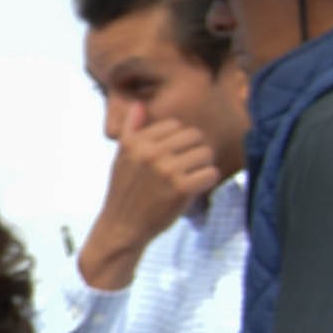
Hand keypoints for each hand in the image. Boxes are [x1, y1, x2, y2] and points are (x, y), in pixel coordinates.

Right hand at [75, 117, 227, 289]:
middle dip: (193, 152)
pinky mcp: (181, 188)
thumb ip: (133, 130)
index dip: (177, 142)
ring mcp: (166, 170)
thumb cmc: (125, 192)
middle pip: (195, 136)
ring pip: (206, 153)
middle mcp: (150, 153)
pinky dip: (206, 182)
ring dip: (201, 167)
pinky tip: (192, 190)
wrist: (122, 227)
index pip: (176, 125)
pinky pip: (211, 173)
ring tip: (187, 179)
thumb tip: (138, 105)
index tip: (169, 158)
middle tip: (183, 169)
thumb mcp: (122, 158)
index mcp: (135, 142)